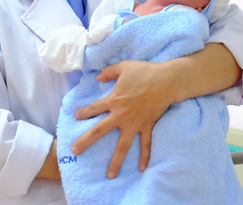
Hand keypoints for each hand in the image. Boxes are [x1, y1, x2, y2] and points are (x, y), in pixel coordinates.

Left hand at [71, 60, 176, 178]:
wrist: (167, 81)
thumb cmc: (145, 72)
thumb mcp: (124, 67)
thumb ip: (109, 72)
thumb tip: (97, 77)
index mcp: (114, 100)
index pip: (94, 108)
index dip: (83, 112)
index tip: (76, 117)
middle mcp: (121, 115)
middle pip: (100, 131)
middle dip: (86, 142)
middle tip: (75, 151)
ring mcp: (135, 124)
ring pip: (122, 146)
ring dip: (116, 161)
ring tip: (109, 175)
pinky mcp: (147, 127)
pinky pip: (146, 144)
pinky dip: (144, 157)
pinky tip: (141, 168)